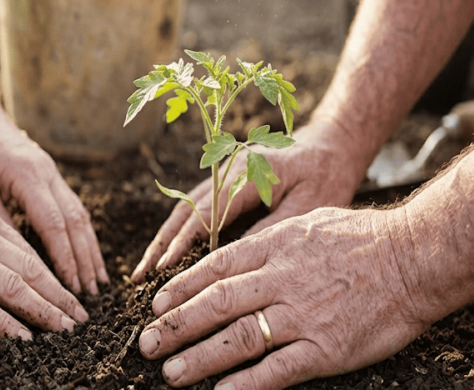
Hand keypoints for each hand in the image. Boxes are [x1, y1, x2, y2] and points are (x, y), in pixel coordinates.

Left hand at [0, 103, 106, 294]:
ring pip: (81, 215)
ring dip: (90, 249)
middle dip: (85, 259)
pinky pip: (74, 209)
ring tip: (98, 280)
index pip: (53, 223)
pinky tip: (87, 256)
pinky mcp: (53, 177)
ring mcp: (54, 174)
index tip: (70, 286)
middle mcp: (48, 174)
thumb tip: (16, 258)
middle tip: (92, 292)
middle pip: (75, 221)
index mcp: (27, 175)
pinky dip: (82, 235)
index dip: (64, 257)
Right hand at [0, 160, 88, 338]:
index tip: (68, 292)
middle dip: (60, 296)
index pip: (29, 254)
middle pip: (34, 272)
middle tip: (81, 317)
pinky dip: (5, 322)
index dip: (52, 276)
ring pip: (17, 288)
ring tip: (66, 329)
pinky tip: (23, 337)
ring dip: (45, 311)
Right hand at [132, 122, 366, 281]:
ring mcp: (223, 174)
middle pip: (184, 211)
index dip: (182, 243)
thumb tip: (234, 261)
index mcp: (244, 172)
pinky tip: (168, 255)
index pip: (204, 213)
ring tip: (144, 272)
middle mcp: (226, 170)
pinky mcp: (227, 183)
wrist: (334, 144)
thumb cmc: (327, 175)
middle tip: (139, 278)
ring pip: (184, 210)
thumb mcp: (309, 205)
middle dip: (160, 245)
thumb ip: (271, 230)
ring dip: (164, 240)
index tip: (163, 271)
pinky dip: (179, 232)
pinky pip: (196, 209)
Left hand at [137, 208, 435, 388]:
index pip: (215, 267)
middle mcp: (282, 279)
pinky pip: (278, 369)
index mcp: (277, 246)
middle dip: (175, 325)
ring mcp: (303, 315)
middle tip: (147, 344)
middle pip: (216, 304)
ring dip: (199, 357)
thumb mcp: (310, 223)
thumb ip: (271, 242)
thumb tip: (235, 258)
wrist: (417, 256)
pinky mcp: (326, 348)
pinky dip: (246, 383)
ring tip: (171, 372)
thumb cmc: (365, 238)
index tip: (155, 303)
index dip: (180, 287)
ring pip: (238, 338)